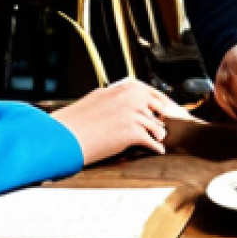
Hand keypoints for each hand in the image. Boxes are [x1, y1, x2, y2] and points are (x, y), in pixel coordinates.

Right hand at [52, 78, 186, 164]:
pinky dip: (156, 148)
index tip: (172, 110)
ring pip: (157, 126)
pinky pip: (152, 141)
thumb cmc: (77, 120)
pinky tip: (157, 151)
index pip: (154, 93)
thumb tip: (134, 100)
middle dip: (166, 118)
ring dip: (158, 134)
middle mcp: (132, 96)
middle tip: (172, 126)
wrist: (64, 135)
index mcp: (125, 86)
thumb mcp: (100, 98)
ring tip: (159, 138)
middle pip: (161, 108)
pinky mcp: (133, 132)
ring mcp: (134, 113)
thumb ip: (119, 97)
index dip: (164, 104)